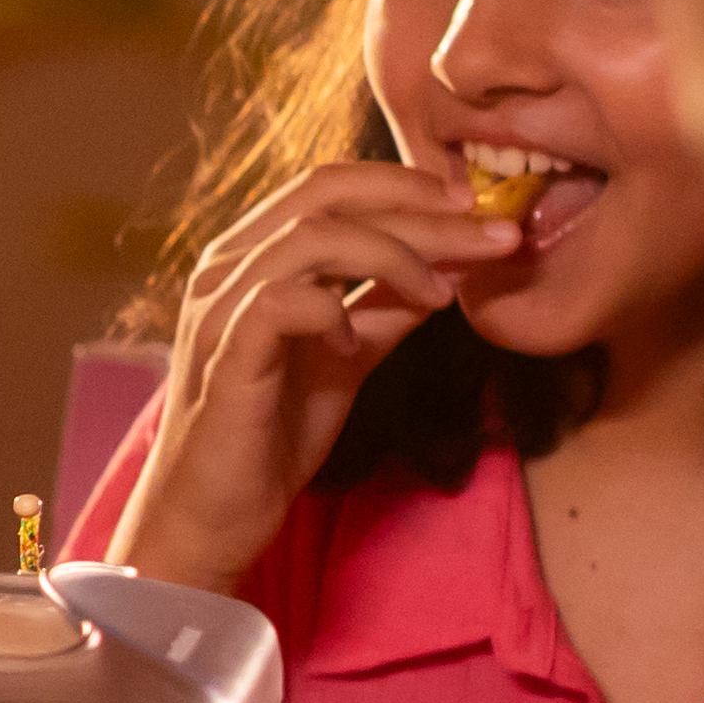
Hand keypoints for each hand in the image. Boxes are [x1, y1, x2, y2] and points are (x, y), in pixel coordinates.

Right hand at [106, 162, 538, 591]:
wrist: (215, 519)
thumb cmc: (271, 436)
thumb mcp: (348, 357)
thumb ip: (388, 307)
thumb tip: (453, 266)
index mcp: (251, 258)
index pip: (327, 186)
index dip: (402, 184)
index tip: (470, 204)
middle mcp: (226, 268)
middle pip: (324, 196)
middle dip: (416, 207)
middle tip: (488, 230)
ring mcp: (219, 308)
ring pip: (310, 239)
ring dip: (393, 255)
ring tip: (440, 294)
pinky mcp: (224, 356)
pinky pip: (283, 302)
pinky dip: (333, 311)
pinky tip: (354, 344)